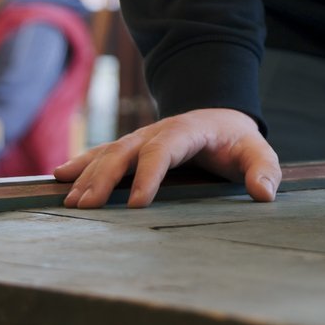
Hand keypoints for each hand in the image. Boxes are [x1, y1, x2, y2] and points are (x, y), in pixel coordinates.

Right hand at [53, 108, 280, 208]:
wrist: (222, 118)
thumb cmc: (238, 141)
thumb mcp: (257, 152)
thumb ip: (264, 170)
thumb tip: (265, 195)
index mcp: (188, 130)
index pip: (165, 149)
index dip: (150, 175)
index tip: (137, 204)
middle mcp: (158, 131)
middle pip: (127, 151)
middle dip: (105, 177)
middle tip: (87, 206)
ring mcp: (141, 138)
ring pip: (109, 153)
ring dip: (88, 175)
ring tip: (70, 201)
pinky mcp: (132, 147)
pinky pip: (102, 153)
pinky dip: (81, 163)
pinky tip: (59, 177)